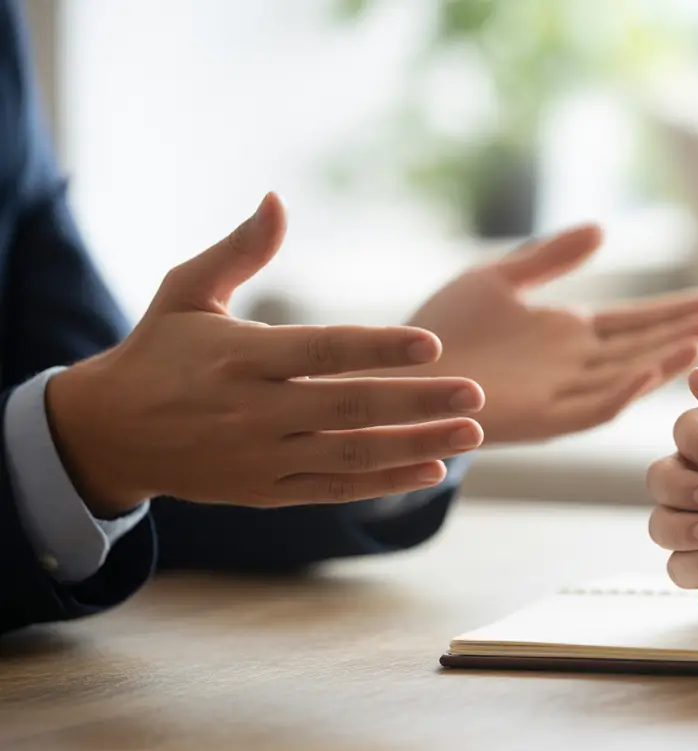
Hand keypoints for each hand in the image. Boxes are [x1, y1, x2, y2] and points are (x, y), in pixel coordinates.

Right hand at [47, 193, 485, 516]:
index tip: (432, 344)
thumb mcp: (186, 291)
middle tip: (475, 391)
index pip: (323, 351)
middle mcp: (255, 411)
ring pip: (353, 455)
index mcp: (241, 357)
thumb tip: (277, 198)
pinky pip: (335, 490)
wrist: (108, 434)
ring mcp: (263, 457)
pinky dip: (384, 484)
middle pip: (351, 407)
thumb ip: (239, 249)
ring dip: (416, 445)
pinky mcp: (266, 491)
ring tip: (471, 434)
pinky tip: (431, 470)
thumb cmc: (158, 351)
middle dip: (419, 401)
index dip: (379, 348)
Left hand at [372, 225, 697, 443]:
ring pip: (626, 377)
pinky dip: (620, 393)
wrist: (396, 369)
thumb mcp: (500, 278)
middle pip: (643, 346)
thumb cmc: (443, 326)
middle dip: (684, 330)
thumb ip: (551, 257)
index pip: (636, 320)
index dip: (677, 310)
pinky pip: (589, 408)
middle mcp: (573, 364)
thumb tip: (604, 229)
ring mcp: (559, 393)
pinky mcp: (538, 418)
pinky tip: (648, 371)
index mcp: (568, 332)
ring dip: (665, 359)